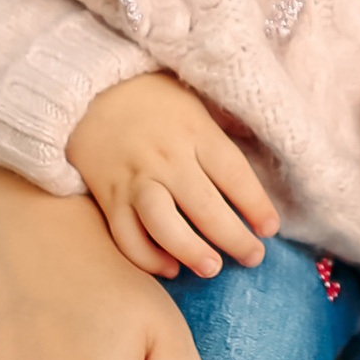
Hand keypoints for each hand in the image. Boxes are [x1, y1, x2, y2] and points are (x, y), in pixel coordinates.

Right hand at [65, 70, 278, 281]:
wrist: (88, 90)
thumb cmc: (152, 97)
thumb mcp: (195, 100)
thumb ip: (224, 130)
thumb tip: (260, 156)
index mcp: (194, 131)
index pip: (234, 173)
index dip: (256, 204)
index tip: (270, 228)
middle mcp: (166, 158)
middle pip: (205, 206)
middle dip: (234, 238)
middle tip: (253, 257)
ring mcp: (135, 179)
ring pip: (163, 224)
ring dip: (190, 251)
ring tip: (212, 268)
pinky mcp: (109, 196)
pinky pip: (126, 235)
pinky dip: (146, 257)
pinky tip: (169, 267)